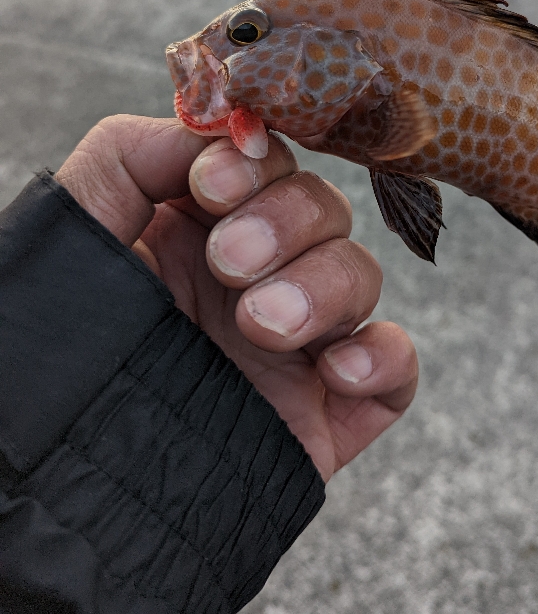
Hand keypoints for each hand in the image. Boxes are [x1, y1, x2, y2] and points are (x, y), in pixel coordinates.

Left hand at [56, 115, 417, 481]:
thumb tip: (217, 134)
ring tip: (261, 327)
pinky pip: (397, 365)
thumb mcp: (80, 226)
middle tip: (228, 265)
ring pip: (361, 274)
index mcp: (203, 229)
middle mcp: (257, 275)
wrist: (71, 480)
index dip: (255, 165)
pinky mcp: (332, 403)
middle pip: (323, 208)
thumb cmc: (65, 345)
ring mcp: (299, 340)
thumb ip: (133, 151)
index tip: (212, 188)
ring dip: (323, 287)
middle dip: (284, 224)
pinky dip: (384, 356)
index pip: (269, 165)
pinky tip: (336, 370)